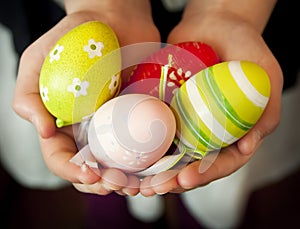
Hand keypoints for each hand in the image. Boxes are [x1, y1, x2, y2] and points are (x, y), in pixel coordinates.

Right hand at [12, 0, 159, 195]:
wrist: (113, 20)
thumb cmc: (73, 38)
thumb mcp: (38, 60)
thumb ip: (28, 95)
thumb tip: (42, 131)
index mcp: (62, 123)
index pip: (60, 159)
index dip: (72, 173)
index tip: (90, 174)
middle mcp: (89, 130)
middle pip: (92, 170)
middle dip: (103, 184)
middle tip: (118, 183)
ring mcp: (116, 125)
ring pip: (119, 164)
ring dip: (127, 180)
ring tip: (137, 184)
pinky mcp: (140, 116)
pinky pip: (145, 143)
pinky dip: (150, 160)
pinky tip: (156, 167)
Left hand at [139, 0, 282, 195]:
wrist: (215, 23)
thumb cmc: (246, 47)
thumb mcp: (266, 76)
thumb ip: (265, 112)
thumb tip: (247, 147)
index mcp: (234, 133)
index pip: (222, 163)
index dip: (206, 175)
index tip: (187, 179)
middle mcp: (209, 132)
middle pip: (192, 165)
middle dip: (174, 180)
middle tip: (156, 187)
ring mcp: (186, 122)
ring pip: (170, 153)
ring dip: (154, 170)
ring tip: (140, 182)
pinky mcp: (167, 109)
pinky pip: (154, 128)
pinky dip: (142, 143)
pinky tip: (130, 153)